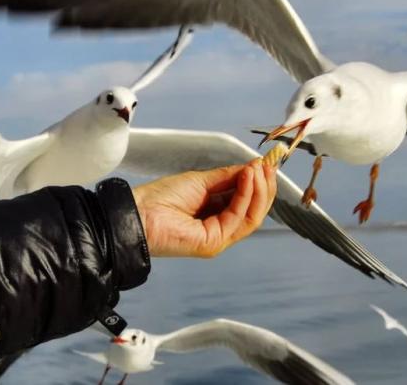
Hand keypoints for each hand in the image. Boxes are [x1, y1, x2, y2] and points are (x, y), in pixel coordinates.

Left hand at [132, 159, 276, 257]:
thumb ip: (228, 177)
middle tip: (268, 166)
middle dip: (264, 187)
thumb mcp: (201, 181)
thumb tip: (253, 168)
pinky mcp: (214, 242)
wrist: (139, 212)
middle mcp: (220, 228)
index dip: (259, 183)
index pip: (247, 202)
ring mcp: (219, 238)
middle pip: (254, 211)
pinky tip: (247, 178)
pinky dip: (246, 196)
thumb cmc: (162, 197)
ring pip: (251, 216)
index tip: (266, 164)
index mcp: (216, 214)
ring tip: (258, 170)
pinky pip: (238, 218)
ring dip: (258, 190)